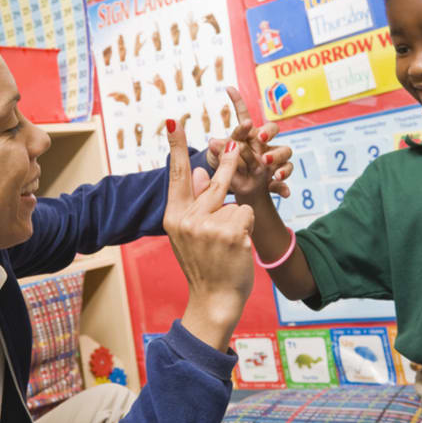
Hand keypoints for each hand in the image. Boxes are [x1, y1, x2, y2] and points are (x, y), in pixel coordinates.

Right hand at [163, 119, 254, 351]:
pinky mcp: (232, 232)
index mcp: (175, 217)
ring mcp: (209, 226)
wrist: (213, 301)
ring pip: (235, 201)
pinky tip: (238, 249)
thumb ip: (195, 202)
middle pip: (216, 180)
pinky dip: (247, 228)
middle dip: (229, 159)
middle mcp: (188, 219)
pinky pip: (247, 214)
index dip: (177, 147)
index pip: (177, 176)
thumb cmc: (204, 265)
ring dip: (238, 217)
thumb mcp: (191, 234)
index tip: (174, 121)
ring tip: (229, 242)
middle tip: (237, 139)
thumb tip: (202, 169)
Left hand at [207, 87, 292, 198]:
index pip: (244, 117)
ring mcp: (273, 159)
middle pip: (272, 128)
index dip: (237, 102)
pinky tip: (284, 192)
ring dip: (276, 155)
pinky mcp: (277, 177)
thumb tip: (212, 142)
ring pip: (285, 151)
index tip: (228, 89)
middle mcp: (263, 144)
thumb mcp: (221, 161)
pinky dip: (283, 185)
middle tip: (259, 136)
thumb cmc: (232, 170)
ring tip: (266, 161)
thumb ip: (219, 152)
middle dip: (268, 130)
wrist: (243, 190)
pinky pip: (284, 178)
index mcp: (247, 136)